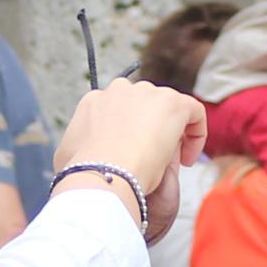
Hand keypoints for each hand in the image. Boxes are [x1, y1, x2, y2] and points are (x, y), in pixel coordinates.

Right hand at [51, 80, 209, 242]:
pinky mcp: (173, 102)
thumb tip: (87, 152)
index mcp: (95, 102)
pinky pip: (194, 111)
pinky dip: (196, 133)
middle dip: (151, 129)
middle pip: (145, 106)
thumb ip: (80, 147)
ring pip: (168, 110)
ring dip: (172, 134)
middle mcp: (119, 91)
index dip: (130, 133)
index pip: (119, 110)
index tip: (133, 155)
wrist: (103, 175)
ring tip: (171, 164)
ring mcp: (147, 93)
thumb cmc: (83, 174)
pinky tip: (187, 159)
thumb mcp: (70, 157)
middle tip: (153, 158)